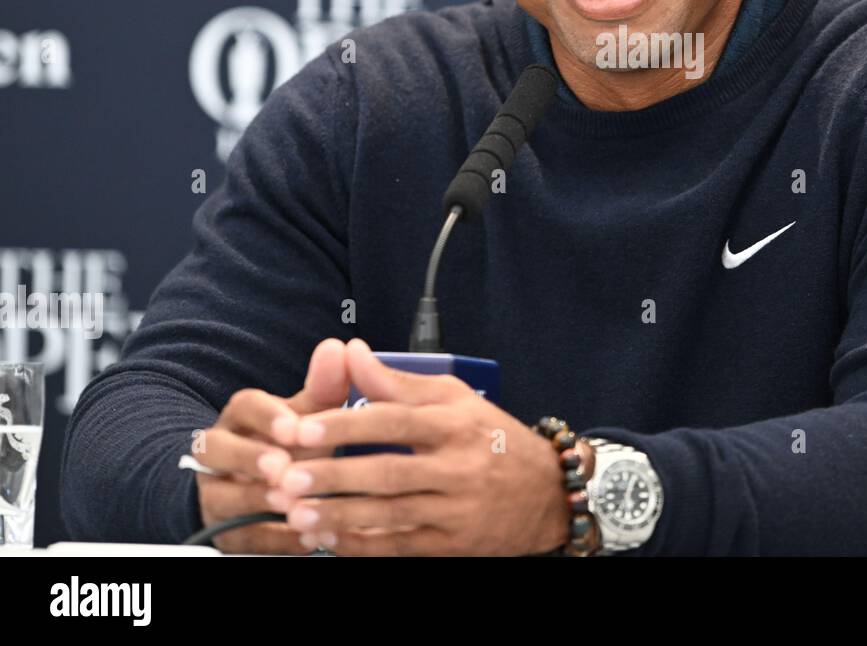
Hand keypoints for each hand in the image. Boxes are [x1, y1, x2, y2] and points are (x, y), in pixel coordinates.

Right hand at [193, 338, 350, 553]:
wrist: (255, 486)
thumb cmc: (289, 442)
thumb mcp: (307, 415)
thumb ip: (324, 386)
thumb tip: (338, 347)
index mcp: (242, 416)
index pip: (244, 407)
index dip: (267, 417)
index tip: (293, 427)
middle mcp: (219, 451)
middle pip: (217, 450)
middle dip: (248, 459)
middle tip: (281, 468)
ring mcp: (214, 492)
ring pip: (222, 495)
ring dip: (256, 501)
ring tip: (290, 505)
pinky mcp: (222, 531)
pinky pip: (240, 538)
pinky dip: (272, 539)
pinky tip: (304, 538)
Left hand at [268, 337, 582, 555]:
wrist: (548, 493)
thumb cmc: (493, 437)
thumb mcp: (455, 399)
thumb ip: (398, 381)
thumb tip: (351, 353)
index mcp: (455, 423)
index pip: (394, 421)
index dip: (345, 425)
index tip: (301, 428)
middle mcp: (458, 466)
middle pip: (387, 472)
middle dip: (332, 477)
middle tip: (285, 478)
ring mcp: (456, 510)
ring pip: (389, 514)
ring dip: (339, 516)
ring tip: (295, 515)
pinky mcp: (453, 545)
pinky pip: (400, 547)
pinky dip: (362, 547)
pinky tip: (329, 541)